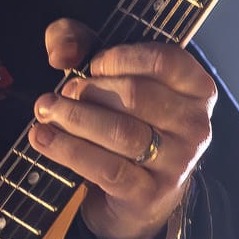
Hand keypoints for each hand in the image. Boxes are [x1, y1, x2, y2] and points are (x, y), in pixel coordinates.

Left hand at [29, 19, 216, 238]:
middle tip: (58, 95)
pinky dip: (69, 150)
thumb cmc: (126, 123)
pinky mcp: (150, 193)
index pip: (165, 60)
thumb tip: (62, 53)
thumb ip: (80, 42)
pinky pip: (107, 168)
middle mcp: (195, 125)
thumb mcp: (110, 75)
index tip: (91, 66)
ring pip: (121, 132)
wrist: (140, 196)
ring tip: (45, 111)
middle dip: (88, 91)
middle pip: (137, 95)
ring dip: (75, 118)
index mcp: (196, 89)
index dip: (120, 58)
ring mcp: (177, 162)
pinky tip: (42, 138)